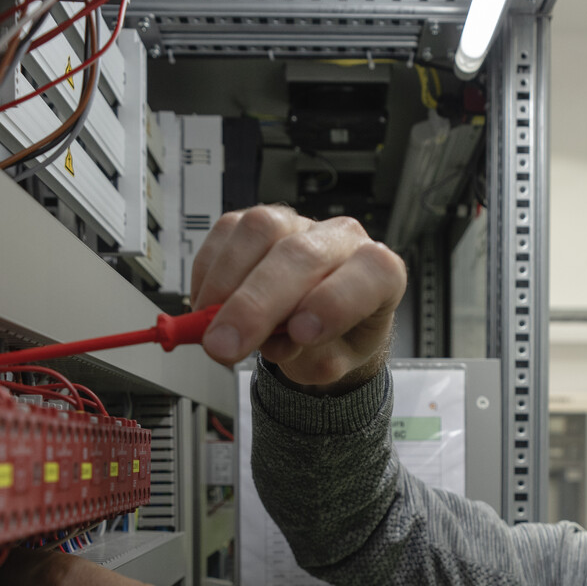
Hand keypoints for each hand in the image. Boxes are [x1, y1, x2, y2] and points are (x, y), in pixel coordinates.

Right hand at [190, 206, 405, 391]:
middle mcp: (342, 239)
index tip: (302, 335)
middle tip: (226, 344)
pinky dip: (209, 272)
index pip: (372, 272)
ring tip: (211, 326)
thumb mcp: (333, 363)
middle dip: (257, 303)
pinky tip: (207, 305)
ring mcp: (299, 224)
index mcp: (379, 273)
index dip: (336, 302)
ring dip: (227, 282)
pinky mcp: (257, 222)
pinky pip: (227, 231)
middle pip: (303, 254)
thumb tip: (277, 343)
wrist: (317, 326)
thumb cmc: (333, 340)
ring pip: (262, 230)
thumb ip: (314, 357)